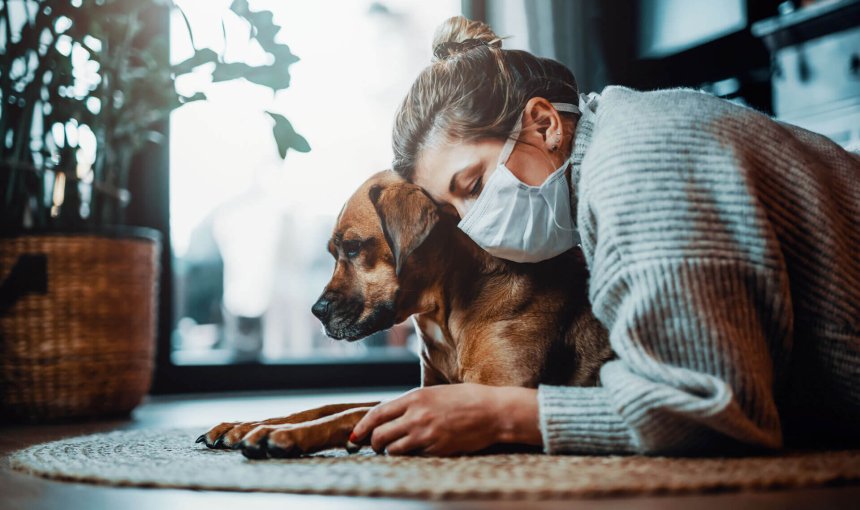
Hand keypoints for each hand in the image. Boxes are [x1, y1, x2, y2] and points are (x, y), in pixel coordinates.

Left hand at [350, 383, 540, 455]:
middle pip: (380, 434)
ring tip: (394, 450)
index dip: (362, 426)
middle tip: (375, 446)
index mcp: (415, 397)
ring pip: (393, 449)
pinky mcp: (437, 449)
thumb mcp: (435, 393)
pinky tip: (416, 452)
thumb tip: (393, 415)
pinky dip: (411, 456)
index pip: (377, 414)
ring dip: (390, 452)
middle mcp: (416, 415)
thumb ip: (414, 403)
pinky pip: (414, 457)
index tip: (355, 435)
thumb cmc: (467, 399)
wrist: (492, 411)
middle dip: (373, 443)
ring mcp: (426, 434)